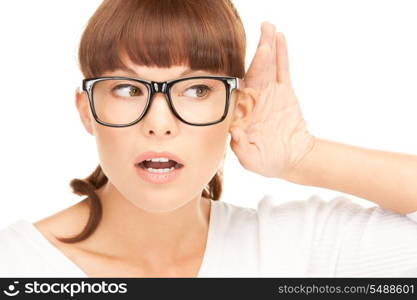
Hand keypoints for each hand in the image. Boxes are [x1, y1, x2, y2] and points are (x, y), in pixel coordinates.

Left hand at [229, 21, 315, 179]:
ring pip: (267, 67)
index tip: (235, 61)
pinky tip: (280, 38)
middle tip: (261, 30)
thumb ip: (241, 147)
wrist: (292, 159)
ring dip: (267, 47)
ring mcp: (269, 94)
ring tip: (268, 27)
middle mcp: (253, 99)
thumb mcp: (251, 159)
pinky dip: (282, 55)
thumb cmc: (267, 161)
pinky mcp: (285, 92)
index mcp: (241, 113)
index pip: (236, 90)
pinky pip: (283, 70)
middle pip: (253, 71)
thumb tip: (234, 131)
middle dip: (256, 52)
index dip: (236, 74)